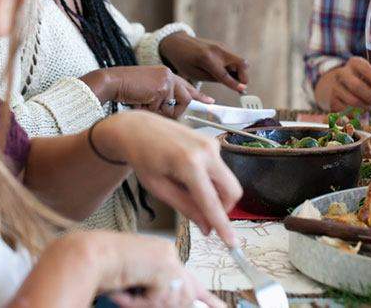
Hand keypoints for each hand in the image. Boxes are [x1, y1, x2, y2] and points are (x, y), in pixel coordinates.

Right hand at [37, 231, 223, 307]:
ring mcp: (170, 258)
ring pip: (174, 300)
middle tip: (137, 292)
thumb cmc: (104, 273)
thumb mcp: (137, 290)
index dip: (209, 300)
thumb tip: (184, 303)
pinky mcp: (165, 264)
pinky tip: (130, 287)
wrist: (88, 256)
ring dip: (149, 303)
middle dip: (164, 303)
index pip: (193, 283)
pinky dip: (144, 301)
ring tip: (129, 291)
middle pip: (186, 295)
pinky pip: (161, 298)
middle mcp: (171, 256)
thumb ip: (157, 297)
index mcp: (165, 259)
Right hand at [80, 65, 213, 118]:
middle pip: (186, 99)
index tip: (210, 101)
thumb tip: (174, 112)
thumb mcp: (148, 93)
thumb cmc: (125, 89)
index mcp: (166, 75)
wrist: (112, 82)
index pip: (186, 85)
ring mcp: (167, 80)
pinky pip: (164, 108)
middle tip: (156, 109)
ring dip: (161, 111)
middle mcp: (169, 75)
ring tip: (145, 103)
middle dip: (174, 110)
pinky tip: (141, 101)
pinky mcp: (163, 87)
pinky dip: (152, 110)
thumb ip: (163, 98)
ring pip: (176, 106)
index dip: (199, 95)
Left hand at [97, 111, 241, 245]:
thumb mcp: (159, 189)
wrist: (138, 128)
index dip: (223, 225)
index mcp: (189, 164)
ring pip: (228, 181)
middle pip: (232, 191)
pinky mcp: (213, 142)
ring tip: (188, 191)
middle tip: (205, 217)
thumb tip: (207, 228)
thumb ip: (186, 208)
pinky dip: (211, 181)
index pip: (212, 202)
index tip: (232, 243)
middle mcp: (206, 151)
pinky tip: (190, 177)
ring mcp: (212, 144)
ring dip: (216, 194)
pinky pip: (220, 170)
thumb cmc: (143, 159)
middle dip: (223, 208)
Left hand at [159, 33, 248, 92]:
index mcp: (207, 59)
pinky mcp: (223, 46)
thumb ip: (214, 78)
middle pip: (241, 63)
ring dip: (239, 72)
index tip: (243, 90)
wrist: (178, 42)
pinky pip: (233, 58)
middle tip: (240, 86)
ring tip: (230, 80)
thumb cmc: (183, 60)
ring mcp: (222, 46)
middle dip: (244, 76)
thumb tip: (232, 84)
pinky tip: (224, 72)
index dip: (235, 84)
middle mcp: (218, 50)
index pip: (225, 75)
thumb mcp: (195, 74)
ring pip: (240, 61)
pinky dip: (233, 67)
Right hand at [313, 57, 370, 111]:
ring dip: (366, 106)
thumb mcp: (370, 74)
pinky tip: (361, 110)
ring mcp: (334, 87)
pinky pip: (347, 111)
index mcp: (355, 63)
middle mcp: (342, 73)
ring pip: (353, 101)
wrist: (336, 85)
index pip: (366, 69)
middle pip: (357, 86)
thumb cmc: (360, 79)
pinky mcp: (332, 101)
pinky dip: (357, 114)